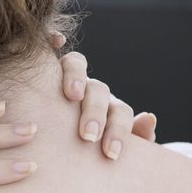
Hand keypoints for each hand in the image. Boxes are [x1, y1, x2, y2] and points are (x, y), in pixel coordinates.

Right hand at [53, 32, 157, 158]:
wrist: (51, 152)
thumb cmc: (83, 152)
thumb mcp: (107, 151)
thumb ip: (134, 139)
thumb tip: (149, 118)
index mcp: (108, 110)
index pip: (120, 113)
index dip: (119, 131)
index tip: (112, 154)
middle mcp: (88, 90)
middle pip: (98, 90)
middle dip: (95, 112)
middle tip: (89, 136)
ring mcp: (64, 78)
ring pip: (75, 64)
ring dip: (76, 76)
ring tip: (72, 95)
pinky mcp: (42, 72)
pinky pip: (49, 47)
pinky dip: (52, 38)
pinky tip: (56, 40)